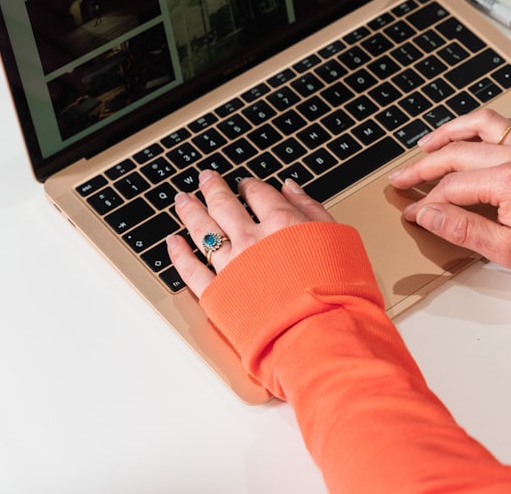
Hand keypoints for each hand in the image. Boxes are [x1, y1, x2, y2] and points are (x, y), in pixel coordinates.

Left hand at [168, 170, 334, 296]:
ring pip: (202, 231)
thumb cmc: (337, 291)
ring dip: (190, 211)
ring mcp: (231, 266)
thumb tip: (292, 188)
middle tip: (205, 179)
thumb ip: (312, 210)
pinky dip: (179, 254)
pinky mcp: (218, 294)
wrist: (321, 331)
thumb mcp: (337, 238)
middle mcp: (252, 240)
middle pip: (225, 205)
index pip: (259, 194)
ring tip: (182, 199)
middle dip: (213, 188)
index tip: (244, 184)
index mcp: (282, 223)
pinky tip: (173, 243)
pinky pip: (191, 270)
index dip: (250, 186)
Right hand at [389, 109, 510, 281]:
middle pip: (459, 152)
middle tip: (403, 178)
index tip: (412, 213)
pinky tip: (474, 135)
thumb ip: (462, 229)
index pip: (452, 187)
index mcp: (509, 180)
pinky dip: (485, 126)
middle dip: (425, 166)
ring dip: (452, 131)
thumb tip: (427, 214)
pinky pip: (510, 124)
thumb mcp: (506, 251)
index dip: (428, 201)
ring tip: (428, 143)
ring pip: (483, 124)